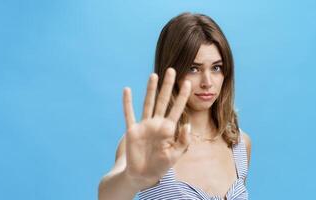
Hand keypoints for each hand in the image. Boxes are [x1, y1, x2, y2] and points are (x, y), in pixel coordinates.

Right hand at [121, 68, 191, 189]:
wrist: (143, 175)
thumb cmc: (161, 165)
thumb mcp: (175, 155)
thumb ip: (183, 141)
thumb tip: (187, 125)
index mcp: (169, 129)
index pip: (177, 108)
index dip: (182, 96)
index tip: (188, 83)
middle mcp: (157, 123)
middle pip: (163, 100)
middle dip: (167, 86)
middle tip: (171, 70)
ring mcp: (144, 125)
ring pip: (148, 103)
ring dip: (150, 89)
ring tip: (154, 75)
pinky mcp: (132, 130)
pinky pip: (129, 114)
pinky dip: (127, 102)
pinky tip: (127, 90)